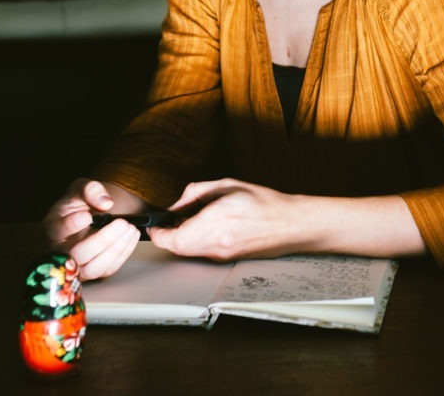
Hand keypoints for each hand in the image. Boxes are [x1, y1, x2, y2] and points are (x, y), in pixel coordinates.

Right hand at [43, 178, 144, 280]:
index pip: (57, 231)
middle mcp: (60, 252)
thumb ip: (90, 189)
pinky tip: (131, 237)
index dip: (71, 225)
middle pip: (78, 254)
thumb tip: (106, 203)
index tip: (87, 216)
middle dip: (103, 239)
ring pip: (92, 268)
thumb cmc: (75, 206)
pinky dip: (123, 254)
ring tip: (130, 229)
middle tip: (122, 223)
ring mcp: (75, 266)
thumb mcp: (79, 189)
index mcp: (52, 228)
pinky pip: (106, 270)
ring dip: (115, 250)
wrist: (81, 220)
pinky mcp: (91, 272)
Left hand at [148, 178, 300, 261]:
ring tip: (189, 221)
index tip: (154, 223)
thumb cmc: (261, 201)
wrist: (289, 225)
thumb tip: (175, 206)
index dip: (158, 233)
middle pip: (177, 248)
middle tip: (168, 221)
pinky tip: (204, 228)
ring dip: (180, 239)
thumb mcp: (226, 184)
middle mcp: (216, 242)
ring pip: (187, 253)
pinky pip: (200, 253)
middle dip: (166, 236)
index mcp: (216, 219)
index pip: (174, 238)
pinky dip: (193, 243)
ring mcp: (221, 255)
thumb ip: (195, 193)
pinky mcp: (226, 260)